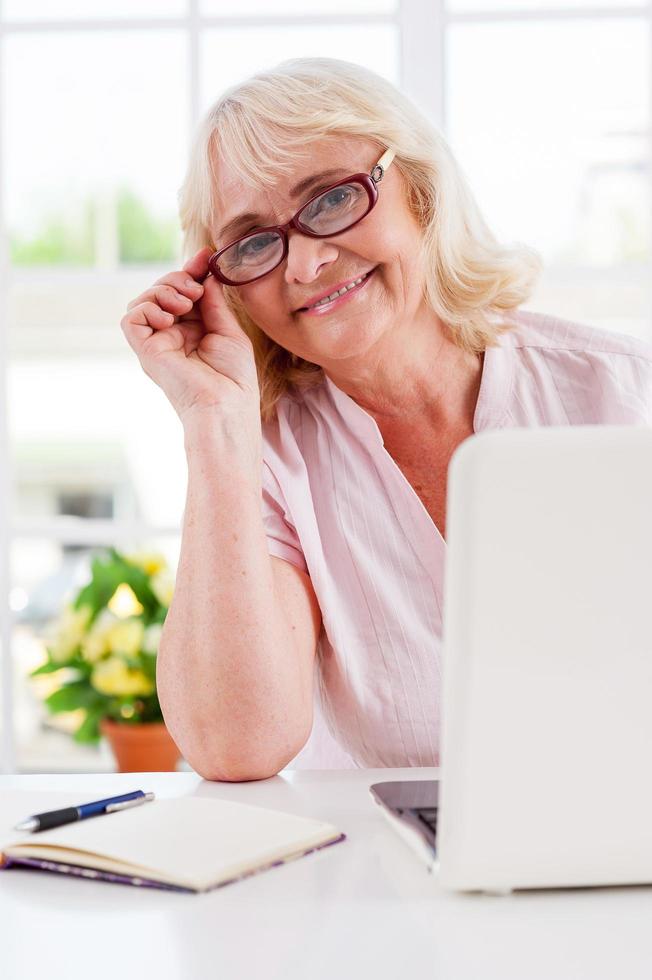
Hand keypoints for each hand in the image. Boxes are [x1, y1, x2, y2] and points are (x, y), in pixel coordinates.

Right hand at [120, 246, 260, 429]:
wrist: (226, 405)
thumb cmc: (234, 377)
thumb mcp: (227, 329)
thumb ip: (213, 301)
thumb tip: (206, 273)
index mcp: (192, 331)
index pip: (183, 292)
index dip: (191, 271)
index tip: (206, 256)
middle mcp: (171, 336)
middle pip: (161, 291)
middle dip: (178, 278)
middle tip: (196, 289)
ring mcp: (157, 343)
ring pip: (143, 300)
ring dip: (163, 290)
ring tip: (185, 303)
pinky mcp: (145, 352)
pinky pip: (131, 319)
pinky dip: (147, 308)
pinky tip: (169, 318)